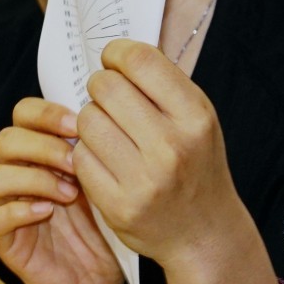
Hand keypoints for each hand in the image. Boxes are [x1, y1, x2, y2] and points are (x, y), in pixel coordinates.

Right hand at [0, 96, 124, 283]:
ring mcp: (7, 207)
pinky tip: (47, 213)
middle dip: (42, 146)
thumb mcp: (107, 179)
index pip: (23, 115)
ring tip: (69, 193)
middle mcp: (19, 174)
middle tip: (75, 161)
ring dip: (34, 179)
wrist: (98, 281)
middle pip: (6, 140)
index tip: (77, 123)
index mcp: (40, 153)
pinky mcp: (4, 240)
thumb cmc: (104, 225)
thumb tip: (107, 111)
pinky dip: (18, 212)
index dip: (44, 113)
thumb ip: (97, 149)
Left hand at [72, 39, 257, 278]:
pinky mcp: (118, 204)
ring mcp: (144, 179)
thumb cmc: (194, 165)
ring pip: (86, 121)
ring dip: (91, 122)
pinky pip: (80, 157)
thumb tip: (116, 50)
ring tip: (110, 134)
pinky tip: (106, 162)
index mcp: (196, 116)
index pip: (139, 61)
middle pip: (105, 88)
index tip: (114, 62)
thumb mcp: (196, 120)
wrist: (203, 233)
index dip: (116, 54)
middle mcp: (172, 146)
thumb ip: (162, 85)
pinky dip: (86, 154)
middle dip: (100, 88)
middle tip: (109, 101)